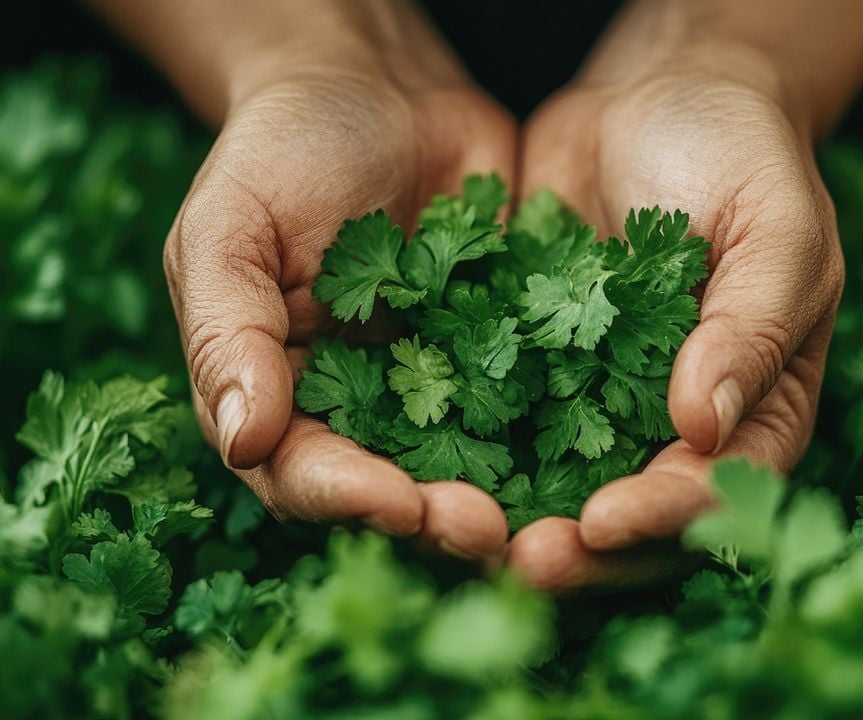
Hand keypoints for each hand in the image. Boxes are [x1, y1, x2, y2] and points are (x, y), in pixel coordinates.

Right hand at [162, 7, 514, 560]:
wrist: (378, 88)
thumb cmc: (281, 149)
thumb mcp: (229, 228)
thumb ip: (224, 330)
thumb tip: (242, 438)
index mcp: (279, 392)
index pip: (303, 472)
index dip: (346, 497)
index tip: (398, 503)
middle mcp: (357, 406)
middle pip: (392, 488)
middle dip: (436, 516)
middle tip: (486, 530)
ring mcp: (433, 382)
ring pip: (467, 462)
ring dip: (503, 494)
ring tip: (545, 515)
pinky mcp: (499, 351)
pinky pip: (529, 399)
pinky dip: (558, 426)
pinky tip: (595, 443)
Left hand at [507, 35, 843, 589]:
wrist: (657, 99)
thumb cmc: (741, 156)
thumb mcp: (778, 228)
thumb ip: (753, 325)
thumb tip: (705, 427)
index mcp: (750, 408)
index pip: (715, 490)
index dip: (663, 518)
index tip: (604, 523)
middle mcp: (669, 425)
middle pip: (629, 517)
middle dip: (578, 551)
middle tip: (520, 560)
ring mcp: (594, 399)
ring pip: (554, 485)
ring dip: (508, 517)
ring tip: (453, 529)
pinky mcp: (529, 364)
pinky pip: (496, 416)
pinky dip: (459, 444)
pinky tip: (411, 459)